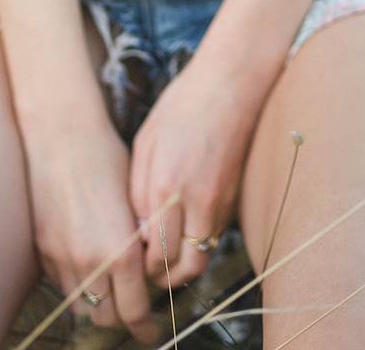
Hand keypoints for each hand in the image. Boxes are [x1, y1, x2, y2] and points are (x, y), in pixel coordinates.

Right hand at [21, 104, 160, 345]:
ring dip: (97, 302)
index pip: (134, 310)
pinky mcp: (42, 247)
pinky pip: (60, 280)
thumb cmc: (104, 156)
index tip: (151, 331)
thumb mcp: (134, 199)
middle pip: (106, 317)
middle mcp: (89, 260)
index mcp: (120, 250)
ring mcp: (61, 256)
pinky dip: (75, 281)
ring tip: (109, 290)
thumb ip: (137, 241)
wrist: (61, 133)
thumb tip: (145, 267)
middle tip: (132, 310)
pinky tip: (85, 264)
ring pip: (80, 304)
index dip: (145, 327)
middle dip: (121, 318)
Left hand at [129, 52, 259, 291]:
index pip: (155, 252)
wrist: (229, 85)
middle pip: (184, 267)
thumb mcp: (145, 142)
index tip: (131, 265)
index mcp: (167, 186)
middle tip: (148, 273)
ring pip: (203, 256)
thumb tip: (138, 231)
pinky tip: (183, 232)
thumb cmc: (182, 107)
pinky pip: (214, 235)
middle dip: (164, 279)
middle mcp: (197, 201)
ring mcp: (220, 202)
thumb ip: (138, 191)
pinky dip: (199, 244)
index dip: (142, 267)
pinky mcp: (234, 199)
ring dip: (183, 266)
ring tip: (164, 258)